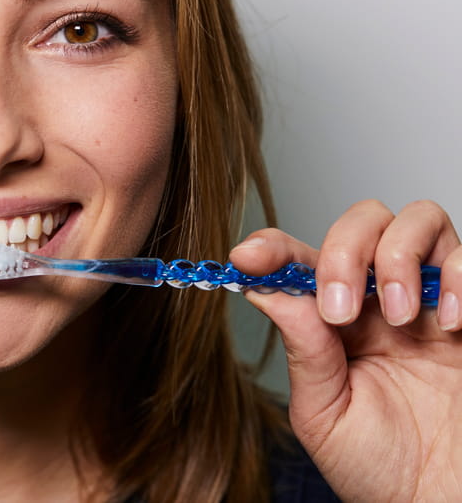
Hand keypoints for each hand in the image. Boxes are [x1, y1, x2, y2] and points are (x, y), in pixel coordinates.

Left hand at [231, 200, 461, 502]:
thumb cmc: (381, 469)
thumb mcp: (324, 414)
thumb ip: (303, 350)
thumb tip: (265, 289)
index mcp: (335, 321)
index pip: (301, 260)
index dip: (273, 247)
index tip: (248, 257)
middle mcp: (381, 300)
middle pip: (362, 221)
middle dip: (344, 251)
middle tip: (341, 310)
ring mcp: (431, 301)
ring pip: (417, 220)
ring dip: (398, 257)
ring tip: (399, 317)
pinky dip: (457, 275)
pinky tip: (447, 325)